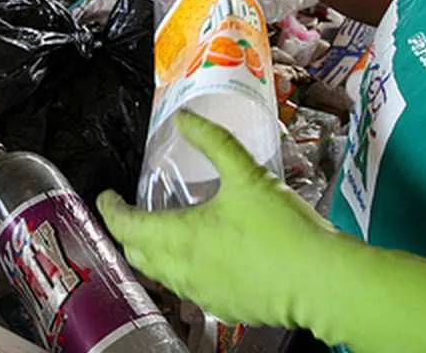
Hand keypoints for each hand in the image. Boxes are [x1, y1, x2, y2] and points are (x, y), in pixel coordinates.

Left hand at [98, 112, 425, 352]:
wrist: (320, 282)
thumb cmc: (280, 227)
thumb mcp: (246, 175)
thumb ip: (213, 142)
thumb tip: (183, 116)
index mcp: (179, 237)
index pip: (127, 226)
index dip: (111, 211)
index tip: (106, 197)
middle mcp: (181, 270)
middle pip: (137, 256)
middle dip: (127, 235)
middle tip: (130, 214)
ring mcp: (202, 294)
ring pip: (161, 276)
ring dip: (152, 255)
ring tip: (160, 234)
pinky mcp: (224, 308)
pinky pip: (188, 291)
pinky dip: (180, 273)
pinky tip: (200, 261)